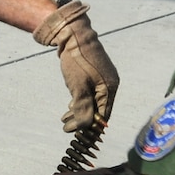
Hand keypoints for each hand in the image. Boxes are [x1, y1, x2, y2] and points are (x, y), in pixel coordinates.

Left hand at [32, 1, 119, 131]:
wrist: (72, 34)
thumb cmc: (77, 61)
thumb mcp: (78, 88)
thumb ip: (82, 109)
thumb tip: (80, 128)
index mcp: (110, 89)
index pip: (103, 116)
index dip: (92, 129)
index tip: (81, 140)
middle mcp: (109, 85)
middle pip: (98, 110)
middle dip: (83, 121)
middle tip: (67, 129)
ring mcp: (101, 79)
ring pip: (91, 102)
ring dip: (78, 113)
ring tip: (64, 120)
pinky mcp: (92, 75)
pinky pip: (88, 94)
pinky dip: (79, 102)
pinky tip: (69, 108)